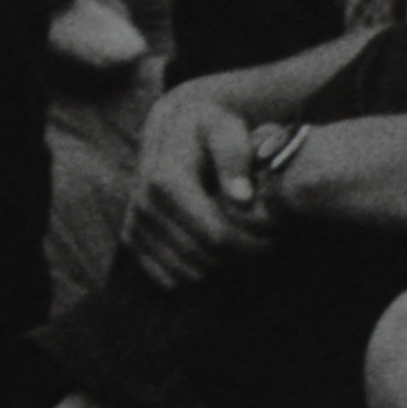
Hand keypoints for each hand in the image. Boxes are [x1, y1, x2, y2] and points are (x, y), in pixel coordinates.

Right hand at [124, 84, 275, 285]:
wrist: (171, 131)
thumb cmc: (207, 129)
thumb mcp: (225, 128)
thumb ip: (235, 158)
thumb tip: (242, 198)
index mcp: (166, 179)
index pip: (216, 235)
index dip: (250, 243)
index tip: (273, 237)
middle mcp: (144, 205)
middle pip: (203, 258)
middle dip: (239, 256)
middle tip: (264, 243)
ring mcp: (135, 225)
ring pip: (187, 273)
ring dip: (219, 267)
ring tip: (241, 244)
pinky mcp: (132, 240)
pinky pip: (169, 279)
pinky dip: (196, 272)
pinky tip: (214, 250)